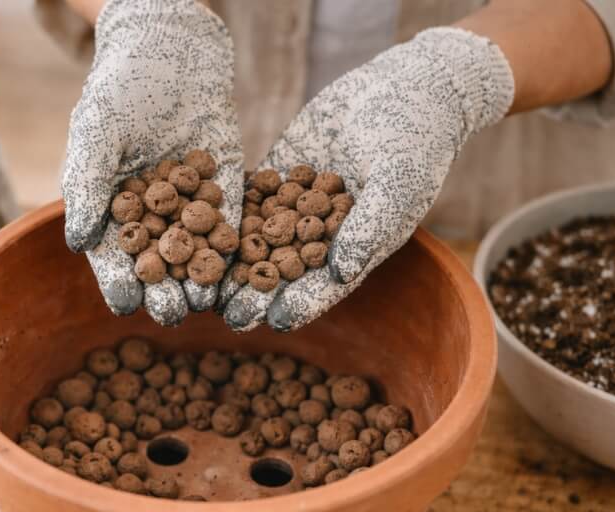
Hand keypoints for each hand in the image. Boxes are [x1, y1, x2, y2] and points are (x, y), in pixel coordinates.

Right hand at [62, 0, 242, 325]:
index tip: (125, 303)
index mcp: (113, 213)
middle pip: (158, 266)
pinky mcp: (227, 195)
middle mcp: (153, 220)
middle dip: (163, 292)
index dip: (119, 282)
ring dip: (200, 281)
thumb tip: (77, 243)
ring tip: (204, 300)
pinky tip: (238, 271)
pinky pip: (231, 228)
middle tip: (171, 313)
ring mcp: (192, 210)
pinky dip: (234, 251)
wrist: (172, 52)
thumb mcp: (96, 133)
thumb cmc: (120, 91)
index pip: (114, 258)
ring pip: (195, 255)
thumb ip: (85, 186)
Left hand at [220, 27, 513, 331]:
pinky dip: (227, 213)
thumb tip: (342, 273)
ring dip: (233, 261)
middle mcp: (322, 231)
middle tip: (228, 315)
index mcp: (355, 246)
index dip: (302, 304)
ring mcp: (297, 203)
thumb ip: (369, 228)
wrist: (404, 87)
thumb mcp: (399, 184)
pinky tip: (199, 226)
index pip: (325, 284)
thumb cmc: (415, 142)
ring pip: (260, 238)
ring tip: (204, 282)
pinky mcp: (279, 174)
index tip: (276, 322)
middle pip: (285, 269)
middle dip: (257, 292)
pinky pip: (250, 197)